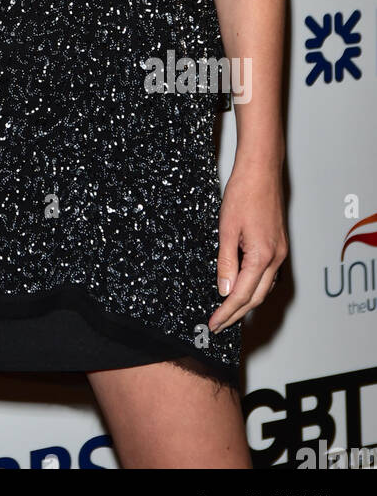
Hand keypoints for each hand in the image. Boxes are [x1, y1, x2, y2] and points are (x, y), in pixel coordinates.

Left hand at [208, 160, 287, 333]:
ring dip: (246, 302)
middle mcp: (276, 258)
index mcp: (262, 256)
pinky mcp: (279, 245)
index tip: (214, 323)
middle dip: (236, 313)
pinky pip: (267, 275)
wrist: (261, 171)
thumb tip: (224, 290)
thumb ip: (226, 262)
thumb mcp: (226, 229)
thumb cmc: (243, 194)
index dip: (226, 312)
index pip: (242, 295)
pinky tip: (242, 287)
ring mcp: (280, 252)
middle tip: (218, 324)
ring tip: (227, 312)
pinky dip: (254, 286)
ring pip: (264, 288)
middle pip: (256, 297)